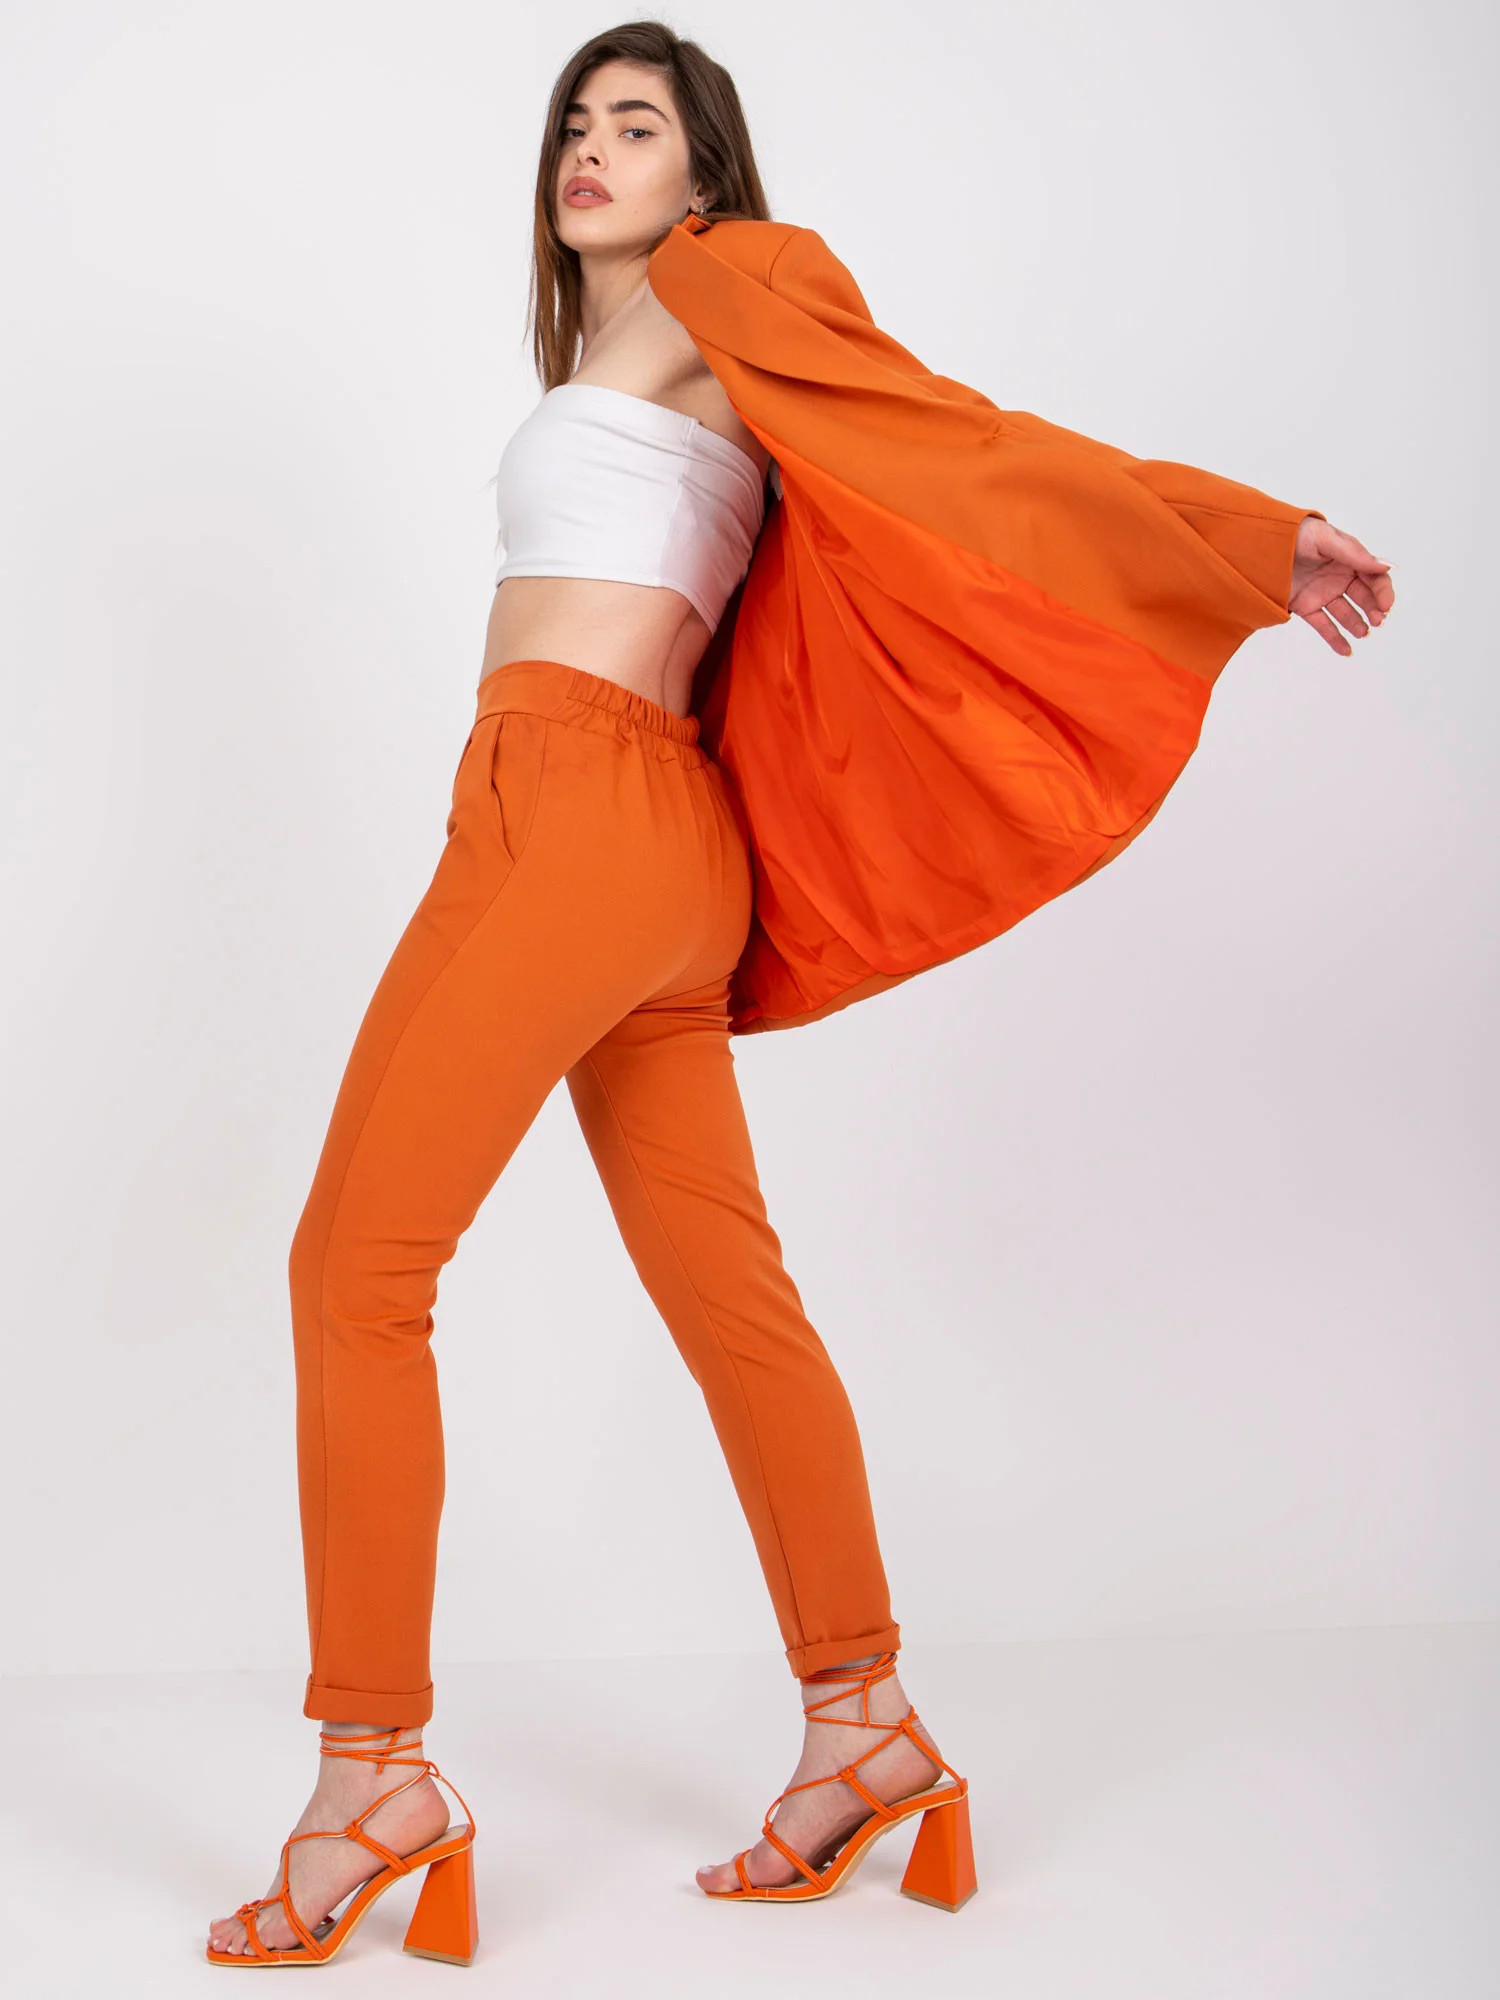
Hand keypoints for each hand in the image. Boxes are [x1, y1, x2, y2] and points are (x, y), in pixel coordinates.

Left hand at [1288, 516, 1393, 655]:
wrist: (1259, 544)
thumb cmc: (1294, 533)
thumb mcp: (1325, 539)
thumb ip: (1354, 554)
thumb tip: (1386, 566)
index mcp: (1349, 558)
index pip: (1374, 577)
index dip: (1383, 591)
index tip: (1386, 605)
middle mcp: (1339, 577)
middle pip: (1364, 597)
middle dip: (1373, 610)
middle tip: (1378, 621)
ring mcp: (1323, 593)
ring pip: (1346, 614)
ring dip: (1357, 624)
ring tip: (1362, 633)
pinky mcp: (1306, 607)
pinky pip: (1324, 625)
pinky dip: (1335, 639)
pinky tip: (1347, 651)